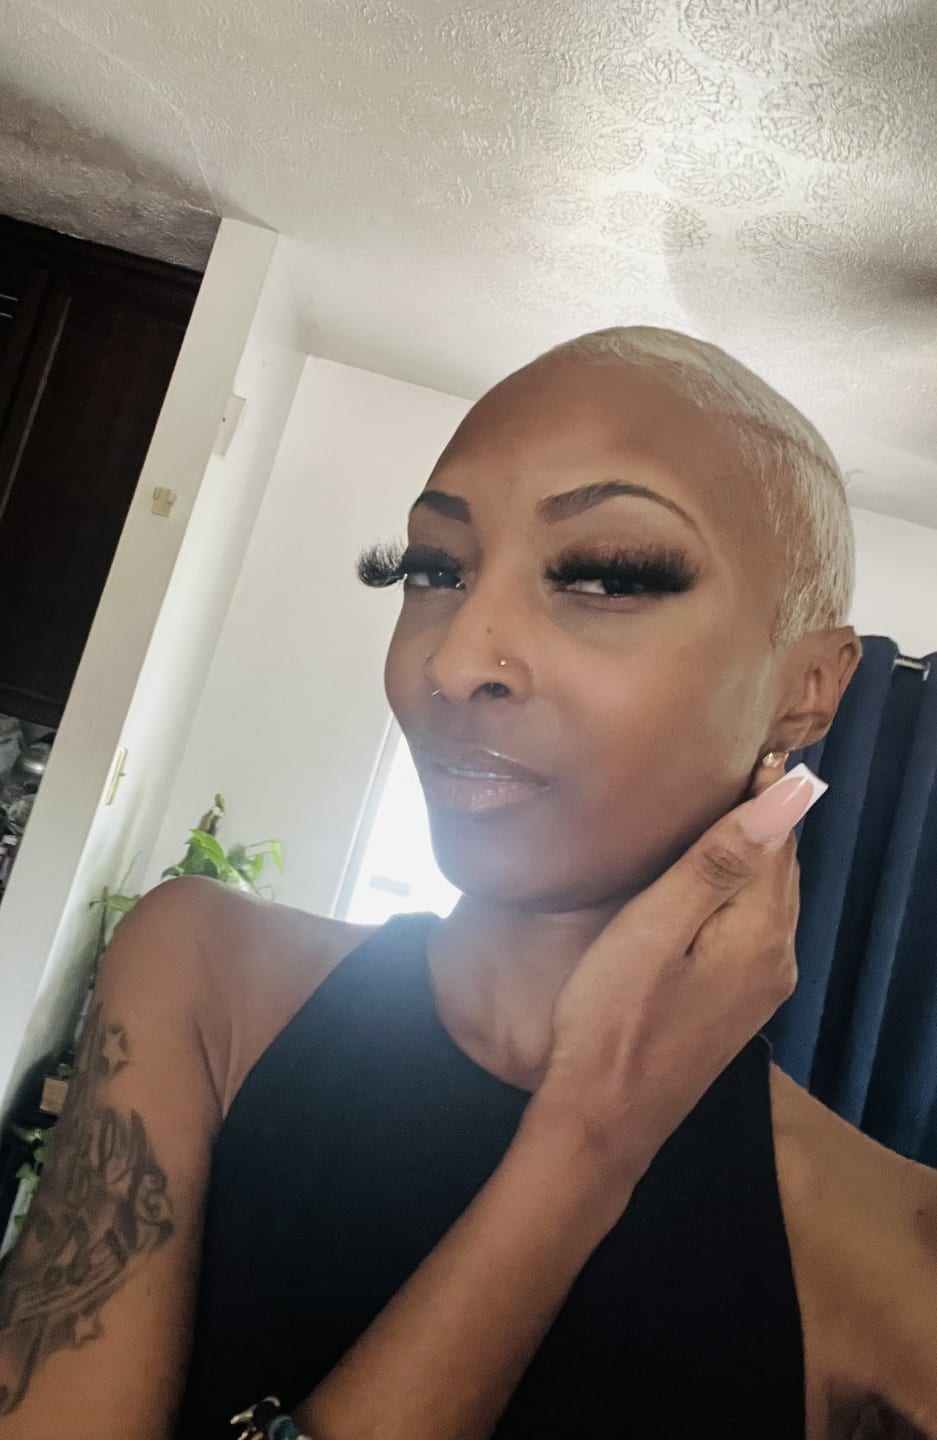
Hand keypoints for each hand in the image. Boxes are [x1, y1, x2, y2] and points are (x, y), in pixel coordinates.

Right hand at [527, 764, 826, 1192]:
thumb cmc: (611, 1021)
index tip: (739, 742)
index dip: (761, 788)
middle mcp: (777, 959)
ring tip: (712, 806)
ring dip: (747, 853)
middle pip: (778, 867)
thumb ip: (719, 859)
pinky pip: (751, 926)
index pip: (778, 838)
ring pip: (765, 896)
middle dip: (758, 817)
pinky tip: (704, 878)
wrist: (601, 1120)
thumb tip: (791, 791)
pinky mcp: (739, 1003)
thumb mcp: (655, 929)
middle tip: (728, 761)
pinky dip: (736, 890)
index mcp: (761, 934)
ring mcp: (762, 987)